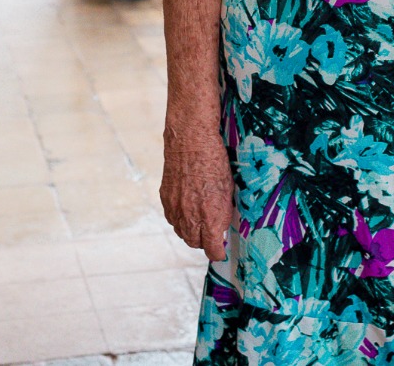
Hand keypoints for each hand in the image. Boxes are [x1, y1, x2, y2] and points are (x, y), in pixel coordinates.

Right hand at [160, 122, 233, 261]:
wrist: (190, 141)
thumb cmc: (214, 161)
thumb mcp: (228, 189)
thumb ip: (224, 212)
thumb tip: (222, 227)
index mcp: (210, 217)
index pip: (212, 249)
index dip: (218, 252)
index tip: (221, 251)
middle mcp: (190, 217)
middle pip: (195, 243)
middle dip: (204, 242)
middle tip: (212, 234)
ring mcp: (175, 208)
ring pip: (182, 232)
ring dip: (191, 231)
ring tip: (200, 221)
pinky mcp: (165, 198)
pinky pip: (172, 218)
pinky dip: (180, 218)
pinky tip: (187, 209)